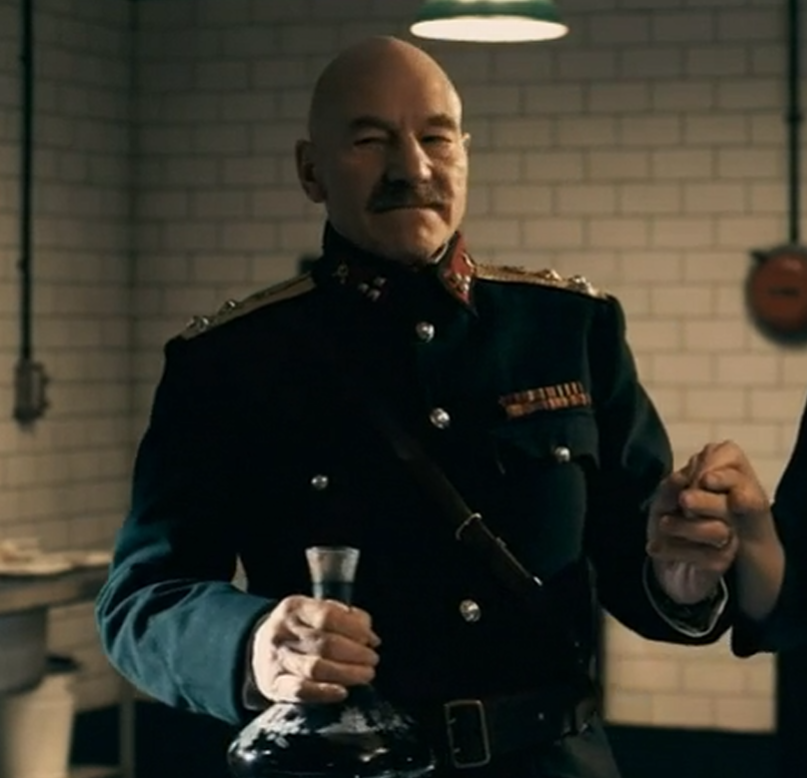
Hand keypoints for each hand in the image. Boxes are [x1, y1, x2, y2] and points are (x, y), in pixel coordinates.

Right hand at [251, 595, 380, 703]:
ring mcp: (276, 659)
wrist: (258, 648)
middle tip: (372, 660)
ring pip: (315, 667)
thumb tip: (367, 629)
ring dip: (346, 673)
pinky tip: (342, 692)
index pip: (328, 616)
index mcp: (294, 608)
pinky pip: (300, 691)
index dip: (355, 629)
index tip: (372, 640)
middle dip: (355, 653)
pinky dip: (323, 692)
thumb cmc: (298, 629)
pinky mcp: (273, 685)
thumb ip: (343, 616)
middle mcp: (281, 632)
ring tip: (365, 675)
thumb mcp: (314, 612)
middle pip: (325, 643)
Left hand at [647, 441, 759, 602]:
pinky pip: (703, 554)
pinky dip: (674, 549)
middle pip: (727, 505)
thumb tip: (681, 476)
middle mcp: (727, 516)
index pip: (730, 480)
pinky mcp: (718, 563)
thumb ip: (671, 489)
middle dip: (704, 500)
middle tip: (684, 499)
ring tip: (663, 524)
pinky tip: (654, 547)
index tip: (702, 478)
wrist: (663, 568)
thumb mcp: (662, 504)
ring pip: (717, 530)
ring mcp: (726, 541)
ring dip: (685, 526)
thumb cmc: (667, 527)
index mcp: (716, 495)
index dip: (721, 476)